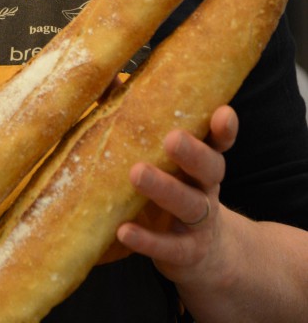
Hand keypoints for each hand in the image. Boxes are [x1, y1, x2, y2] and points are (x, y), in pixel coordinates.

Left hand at [116, 105, 237, 286]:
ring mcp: (199, 222)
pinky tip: (124, 230)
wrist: (204, 257)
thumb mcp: (166, 161)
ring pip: (188, 204)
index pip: (218, 140)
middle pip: (209, 168)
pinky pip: (167, 246)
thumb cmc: (176, 190)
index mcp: (203, 160)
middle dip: (192, 153)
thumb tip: (113, 80)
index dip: (223, 128)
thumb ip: (145, 124)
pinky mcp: (185, 252)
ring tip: (137, 174)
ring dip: (164, 189)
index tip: (223, 112)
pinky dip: (146, 239)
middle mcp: (206, 188)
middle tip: (172, 138)